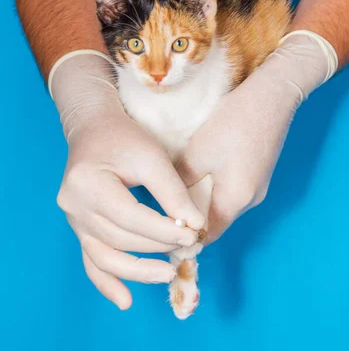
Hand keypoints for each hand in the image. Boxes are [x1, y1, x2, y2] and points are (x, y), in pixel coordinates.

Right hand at [51, 53, 204, 308]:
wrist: (95, 129)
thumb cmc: (124, 137)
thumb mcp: (151, 155)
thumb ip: (171, 191)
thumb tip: (194, 225)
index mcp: (87, 183)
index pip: (129, 217)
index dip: (162, 230)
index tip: (192, 234)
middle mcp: (73, 206)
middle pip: (119, 238)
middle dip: (156, 247)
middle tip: (190, 249)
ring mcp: (73, 220)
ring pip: (105, 256)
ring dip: (137, 271)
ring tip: (168, 274)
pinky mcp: (79, 228)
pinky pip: (91, 261)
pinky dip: (107, 282)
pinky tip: (126, 300)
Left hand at [178, 31, 336, 242]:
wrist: (271, 96)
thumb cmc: (233, 124)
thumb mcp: (198, 153)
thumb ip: (182, 181)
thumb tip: (170, 198)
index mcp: (236, 201)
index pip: (208, 235)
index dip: (186, 238)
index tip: (163, 231)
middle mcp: (251, 200)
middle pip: (217, 220)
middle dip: (193, 216)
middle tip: (166, 205)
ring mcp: (259, 185)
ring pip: (225, 203)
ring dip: (204, 198)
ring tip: (180, 184)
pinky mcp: (260, 171)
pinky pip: (234, 189)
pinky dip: (216, 186)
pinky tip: (202, 168)